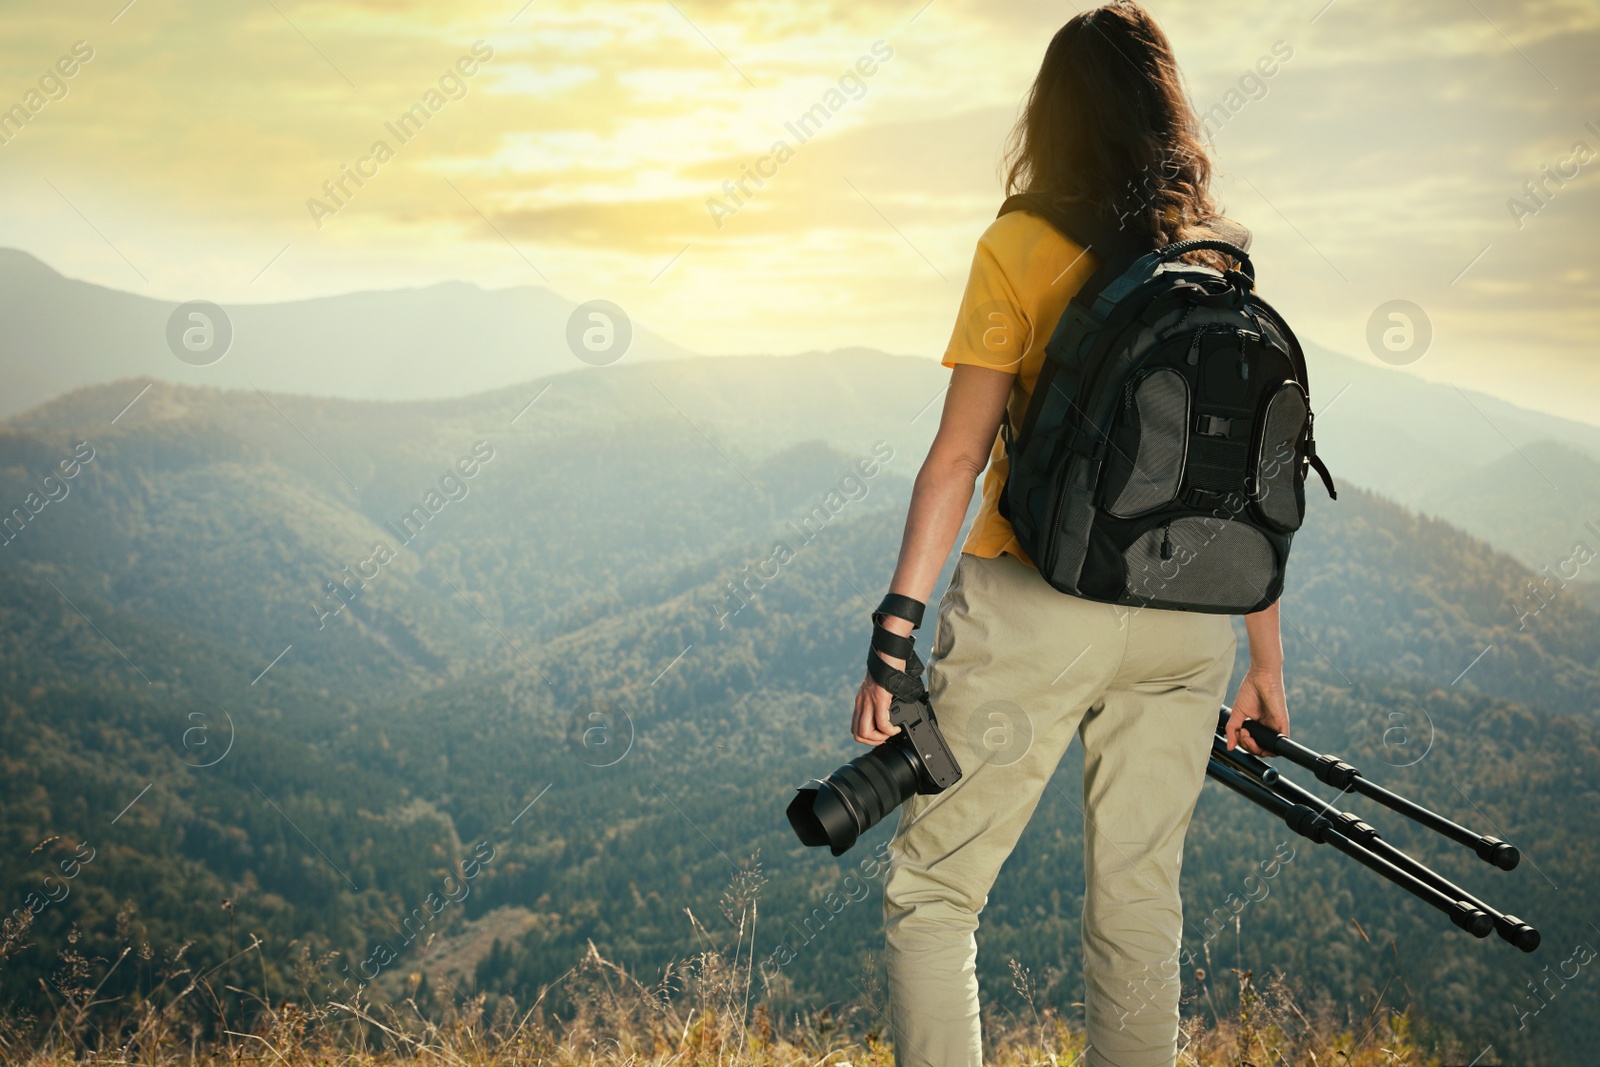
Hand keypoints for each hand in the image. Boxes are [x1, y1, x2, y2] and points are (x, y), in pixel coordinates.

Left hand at [853, 616, 910, 744]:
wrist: (888, 651)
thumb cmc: (888, 666)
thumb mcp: (879, 686)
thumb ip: (879, 698)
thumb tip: (889, 710)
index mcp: (861, 701)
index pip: (855, 727)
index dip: (867, 737)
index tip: (880, 734)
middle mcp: (862, 702)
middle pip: (857, 734)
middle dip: (872, 741)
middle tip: (885, 737)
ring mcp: (869, 701)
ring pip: (865, 732)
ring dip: (880, 738)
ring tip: (890, 733)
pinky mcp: (879, 698)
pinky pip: (881, 723)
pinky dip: (889, 731)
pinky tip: (896, 728)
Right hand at [1225, 664, 1288, 756]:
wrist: (1261, 675)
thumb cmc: (1251, 689)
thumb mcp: (1237, 712)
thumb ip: (1232, 729)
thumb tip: (1229, 746)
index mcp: (1258, 724)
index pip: (1253, 743)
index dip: (1244, 744)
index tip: (1237, 733)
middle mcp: (1267, 726)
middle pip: (1260, 749)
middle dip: (1247, 746)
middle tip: (1241, 734)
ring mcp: (1275, 726)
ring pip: (1269, 749)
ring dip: (1256, 748)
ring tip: (1246, 735)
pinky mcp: (1282, 723)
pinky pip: (1281, 742)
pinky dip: (1270, 748)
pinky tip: (1257, 741)